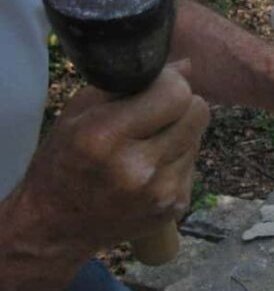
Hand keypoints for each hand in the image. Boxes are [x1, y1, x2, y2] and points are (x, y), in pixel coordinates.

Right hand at [20, 60, 209, 255]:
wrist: (57, 225)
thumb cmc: (66, 159)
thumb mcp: (80, 112)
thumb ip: (132, 83)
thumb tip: (187, 65)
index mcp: (105, 136)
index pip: (176, 93)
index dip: (171, 82)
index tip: (158, 85)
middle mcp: (137, 168)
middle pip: (198, 112)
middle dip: (183, 103)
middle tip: (159, 110)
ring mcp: (160, 192)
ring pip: (199, 136)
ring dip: (180, 132)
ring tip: (148, 143)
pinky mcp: (175, 207)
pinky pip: (194, 164)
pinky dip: (178, 159)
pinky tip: (151, 167)